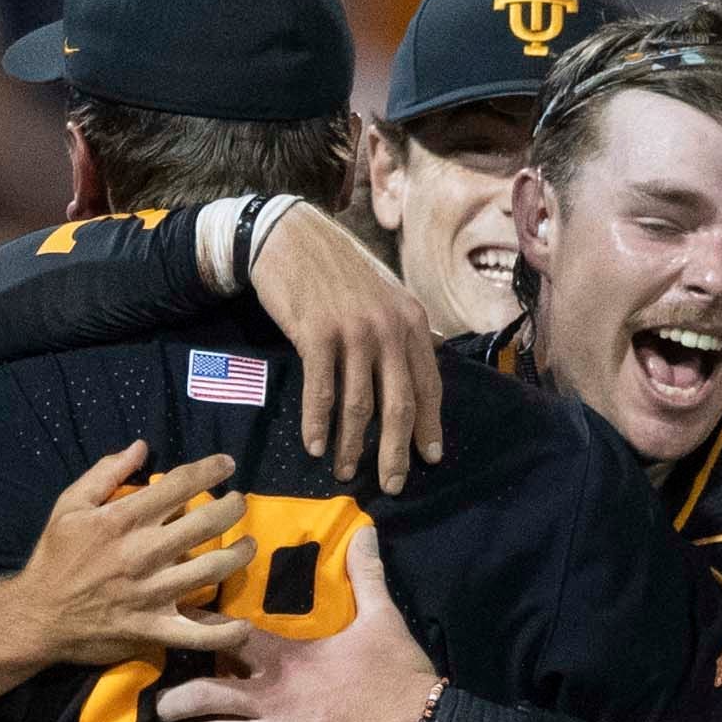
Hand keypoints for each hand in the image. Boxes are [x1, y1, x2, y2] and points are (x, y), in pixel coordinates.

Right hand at [4, 442, 246, 667]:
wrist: (36, 616)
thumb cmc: (54, 558)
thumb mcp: (70, 505)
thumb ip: (106, 473)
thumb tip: (141, 447)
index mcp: (123, 519)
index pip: (180, 485)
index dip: (211, 470)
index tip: (227, 465)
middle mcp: (143, 553)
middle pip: (206, 523)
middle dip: (232, 507)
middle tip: (239, 503)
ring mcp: (152, 593)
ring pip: (212, 570)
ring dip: (239, 555)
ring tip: (248, 545)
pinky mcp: (153, 629)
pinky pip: (197, 635)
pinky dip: (225, 633)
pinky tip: (244, 625)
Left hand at [159, 528, 431, 721]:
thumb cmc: (400, 676)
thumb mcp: (383, 618)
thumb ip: (366, 575)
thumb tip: (365, 529)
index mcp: (288, 659)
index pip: (229, 636)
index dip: (198, 627)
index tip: (173, 623)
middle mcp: (273, 699)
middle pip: (203, 694)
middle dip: (175, 700)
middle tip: (162, 704)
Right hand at [248, 207, 442, 493]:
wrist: (291, 237)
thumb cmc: (336, 271)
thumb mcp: (383, 295)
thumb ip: (401, 331)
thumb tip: (419, 369)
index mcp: (411, 320)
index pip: (428, 384)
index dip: (429, 426)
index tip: (429, 458)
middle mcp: (388, 327)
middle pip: (399, 404)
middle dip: (396, 451)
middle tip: (392, 485)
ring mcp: (353, 331)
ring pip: (359, 405)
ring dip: (352, 446)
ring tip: (346, 473)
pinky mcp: (317, 334)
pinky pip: (321, 392)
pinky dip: (318, 424)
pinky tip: (316, 448)